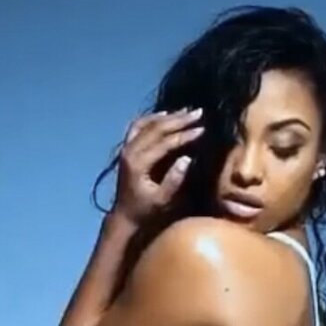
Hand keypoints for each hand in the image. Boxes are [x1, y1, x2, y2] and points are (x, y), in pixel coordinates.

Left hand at [112, 108, 204, 226]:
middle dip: (179, 120)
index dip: (184, 135)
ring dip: (167, 116)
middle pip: (156, 128)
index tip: (202, 129)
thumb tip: (187, 159)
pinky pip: (138, 126)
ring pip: (147, 123)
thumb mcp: (161, 201)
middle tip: (198, 112)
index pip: (164, 143)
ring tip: (186, 111)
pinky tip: (165, 114)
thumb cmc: (144, 210)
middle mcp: (130, 151)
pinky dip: (152, 118)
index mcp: (138, 163)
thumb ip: (173, 181)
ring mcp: (126, 147)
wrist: (123, 215)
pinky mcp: (126, 148)